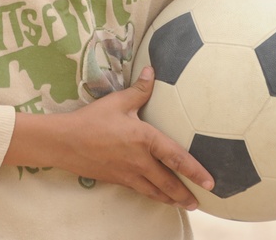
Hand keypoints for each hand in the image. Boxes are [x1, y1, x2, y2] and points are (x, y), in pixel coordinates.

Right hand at [64, 66, 214, 207]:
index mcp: (145, 139)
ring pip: (154, 191)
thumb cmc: (92, 120)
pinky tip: (156, 195)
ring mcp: (128, 173)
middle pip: (168, 182)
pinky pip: (140, 190)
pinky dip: (152, 195)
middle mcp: (140, 160)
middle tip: (200, 202)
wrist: (64, 142)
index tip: (210, 182)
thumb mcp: (118, 102)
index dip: (195, 171)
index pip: (176, 157)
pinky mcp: (117, 179)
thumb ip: (139, 89)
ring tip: (183, 205)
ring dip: (171, 199)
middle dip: (185, 194)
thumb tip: (153, 70)